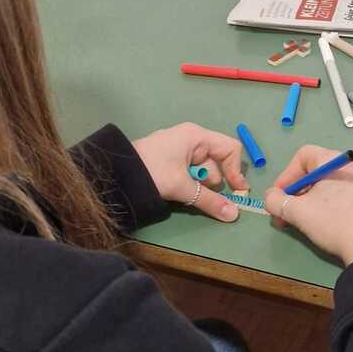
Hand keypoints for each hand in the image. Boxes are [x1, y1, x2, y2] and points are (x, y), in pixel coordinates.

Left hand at [132, 123, 247, 222]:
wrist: (117, 173)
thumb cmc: (153, 171)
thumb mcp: (183, 187)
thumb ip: (210, 201)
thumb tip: (234, 215)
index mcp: (197, 136)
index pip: (230, 149)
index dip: (235, 169)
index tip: (235, 190)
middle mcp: (192, 138)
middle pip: (217, 161)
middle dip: (211, 180)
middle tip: (196, 190)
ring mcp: (181, 147)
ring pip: (204, 169)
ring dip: (199, 183)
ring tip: (182, 189)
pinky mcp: (172, 158)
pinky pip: (191, 171)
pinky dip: (189, 182)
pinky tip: (178, 188)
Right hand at [264, 145, 352, 264]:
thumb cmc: (333, 221)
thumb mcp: (298, 212)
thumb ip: (276, 201)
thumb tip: (271, 197)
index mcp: (333, 160)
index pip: (302, 156)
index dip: (285, 176)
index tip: (279, 197)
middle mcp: (348, 165)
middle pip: (312, 172)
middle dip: (293, 193)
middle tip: (283, 214)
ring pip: (324, 186)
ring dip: (305, 202)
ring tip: (297, 222)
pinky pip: (337, 195)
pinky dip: (322, 205)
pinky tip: (317, 224)